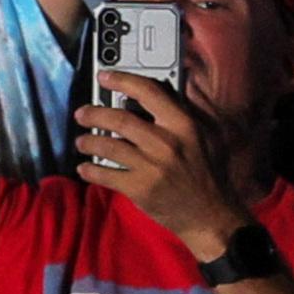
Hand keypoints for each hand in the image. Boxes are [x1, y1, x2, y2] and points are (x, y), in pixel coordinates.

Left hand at [72, 70, 247, 250]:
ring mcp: (153, 168)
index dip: (121, 80)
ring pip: (108, 146)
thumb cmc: (206, 174)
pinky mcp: (141, 189)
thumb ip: (181, 114)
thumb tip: (152, 91)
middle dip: (94, 114)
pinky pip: (106, 174)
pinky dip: (90, 170)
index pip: (148, 92)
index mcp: (184, 126)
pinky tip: (85, 168)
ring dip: (88, 142)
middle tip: (82, 114)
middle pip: (119, 119)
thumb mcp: (205, 137)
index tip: (103, 76)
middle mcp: (167, 144)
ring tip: (82, 142)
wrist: (211, 217)